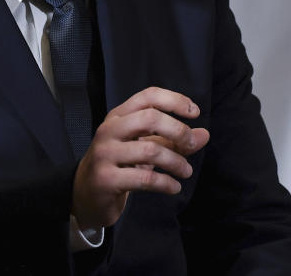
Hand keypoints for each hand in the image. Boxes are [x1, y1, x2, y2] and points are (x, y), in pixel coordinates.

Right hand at [71, 87, 209, 229]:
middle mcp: (109, 130)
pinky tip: (174, 187)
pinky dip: (165, 183)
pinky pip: (143, 179)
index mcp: (119, 116)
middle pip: (150, 118)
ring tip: (186, 171)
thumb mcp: (145, 147)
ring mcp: (105, 154)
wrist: (86, 194)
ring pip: (150, 150)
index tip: (195, 112)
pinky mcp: (106, 179)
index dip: (174, 100)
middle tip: (192, 145)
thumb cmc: (120, 165)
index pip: (148, 96)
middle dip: (178, 131)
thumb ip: (173, 140)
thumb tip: (204, 135)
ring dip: (175, 162)